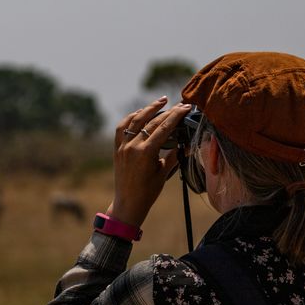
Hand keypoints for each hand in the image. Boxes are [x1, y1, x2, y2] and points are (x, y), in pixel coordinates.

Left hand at [107, 98, 191, 227]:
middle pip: (152, 122)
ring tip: (161, 101)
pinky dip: (131, 118)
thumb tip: (187, 143)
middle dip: (167, 111)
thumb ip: (174, 155)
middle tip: (178, 104)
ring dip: (148, 109)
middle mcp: (132, 146)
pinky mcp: (117, 149)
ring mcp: (123, 146)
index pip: (164, 127)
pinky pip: (122, 128)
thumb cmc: (148, 191)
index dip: (176, 115)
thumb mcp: (164, 173)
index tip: (186, 107)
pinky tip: (140, 112)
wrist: (128, 203)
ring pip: (135, 120)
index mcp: (146, 152)